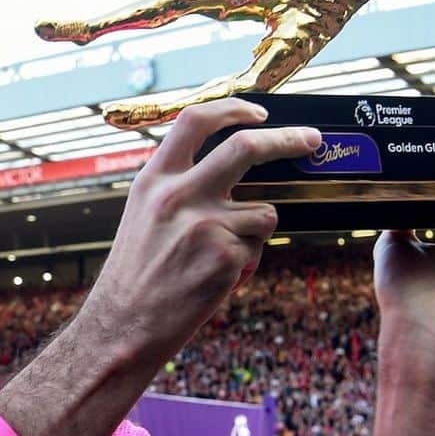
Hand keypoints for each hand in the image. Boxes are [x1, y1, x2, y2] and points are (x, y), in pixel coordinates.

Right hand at [84, 99, 319, 365]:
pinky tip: (215, 280)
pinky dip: (246, 263)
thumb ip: (178, 185)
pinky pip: (258, 248)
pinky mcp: (226, 256)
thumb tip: (230, 166)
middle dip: (288, 139)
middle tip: (311, 140)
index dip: (233, 109)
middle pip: (246, 146)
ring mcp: (205, 224)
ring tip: (220, 258)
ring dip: (255, 233)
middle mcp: (179, 195)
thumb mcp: (143, 215)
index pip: (195, 121)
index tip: (259, 112)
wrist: (123, 326)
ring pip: (263, 211)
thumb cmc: (136, 277)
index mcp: (153, 180)